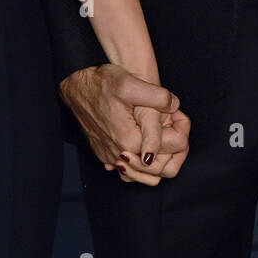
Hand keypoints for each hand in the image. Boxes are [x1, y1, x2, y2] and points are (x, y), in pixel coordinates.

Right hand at [59, 63, 189, 184]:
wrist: (76, 86)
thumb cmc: (101, 84)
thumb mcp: (131, 85)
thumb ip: (158, 97)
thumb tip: (175, 106)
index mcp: (131, 141)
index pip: (171, 152)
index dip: (180, 131)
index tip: (176, 116)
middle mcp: (120, 155)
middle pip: (161, 168)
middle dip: (172, 148)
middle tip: (171, 123)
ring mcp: (111, 157)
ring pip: (144, 174)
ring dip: (156, 157)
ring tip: (159, 133)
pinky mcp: (105, 154)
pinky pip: (128, 169)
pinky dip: (140, 159)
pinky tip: (142, 140)